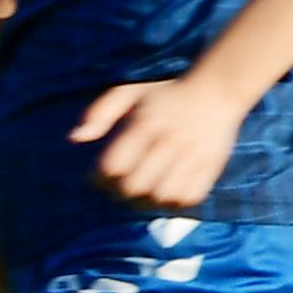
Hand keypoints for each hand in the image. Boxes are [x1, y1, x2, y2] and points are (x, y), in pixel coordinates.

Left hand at [71, 68, 258, 212]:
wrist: (217, 89)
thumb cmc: (165, 93)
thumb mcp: (129, 92)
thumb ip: (100, 113)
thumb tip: (75, 138)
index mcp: (146, 123)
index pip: (114, 166)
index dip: (100, 178)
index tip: (98, 178)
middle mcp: (169, 141)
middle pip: (135, 186)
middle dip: (120, 192)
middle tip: (118, 188)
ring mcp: (192, 155)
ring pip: (162, 196)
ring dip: (146, 201)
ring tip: (140, 194)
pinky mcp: (211, 166)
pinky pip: (189, 198)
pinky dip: (173, 203)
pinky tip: (164, 194)